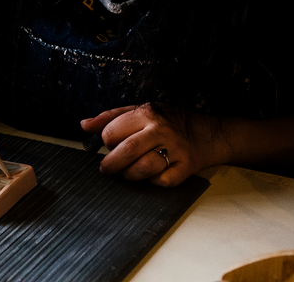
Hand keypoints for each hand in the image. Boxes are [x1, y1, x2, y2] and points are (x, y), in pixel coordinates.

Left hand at [82, 104, 225, 186]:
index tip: (108, 146)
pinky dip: (151, 182)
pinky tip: (149, 176)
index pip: (113, 132)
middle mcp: (161, 130)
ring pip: (142, 169)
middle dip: (111, 165)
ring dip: (129, 175)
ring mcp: (175, 149)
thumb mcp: (141, 110)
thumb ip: (111, 117)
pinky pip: (161, 182)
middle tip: (106, 169)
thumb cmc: (169, 121)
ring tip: (126, 173)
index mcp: (147, 113)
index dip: (106, 142)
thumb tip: (85, 125)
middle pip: (126, 152)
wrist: (209, 133)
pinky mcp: (186, 167)